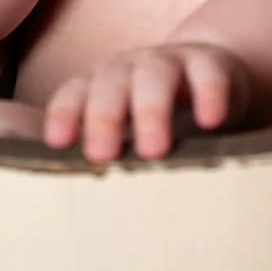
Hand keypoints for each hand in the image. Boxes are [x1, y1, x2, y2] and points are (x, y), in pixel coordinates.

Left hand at [43, 42, 248, 161]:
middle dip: (103, 117)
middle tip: (101, 154)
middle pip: (110, 84)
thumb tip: (86, 208)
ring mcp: (170, 62)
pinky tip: (210, 121)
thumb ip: (110, 154)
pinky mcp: (211, 63)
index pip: (76, 92)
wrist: (213, 66)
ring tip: (153, 150)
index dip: (65, 113)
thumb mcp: (128, 129)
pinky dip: (208, 93)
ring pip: (155, 77)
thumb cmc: (157, 111)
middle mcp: (131, 68)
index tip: (57, 142)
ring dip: (151, 110)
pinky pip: (208, 74)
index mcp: (103, 84)